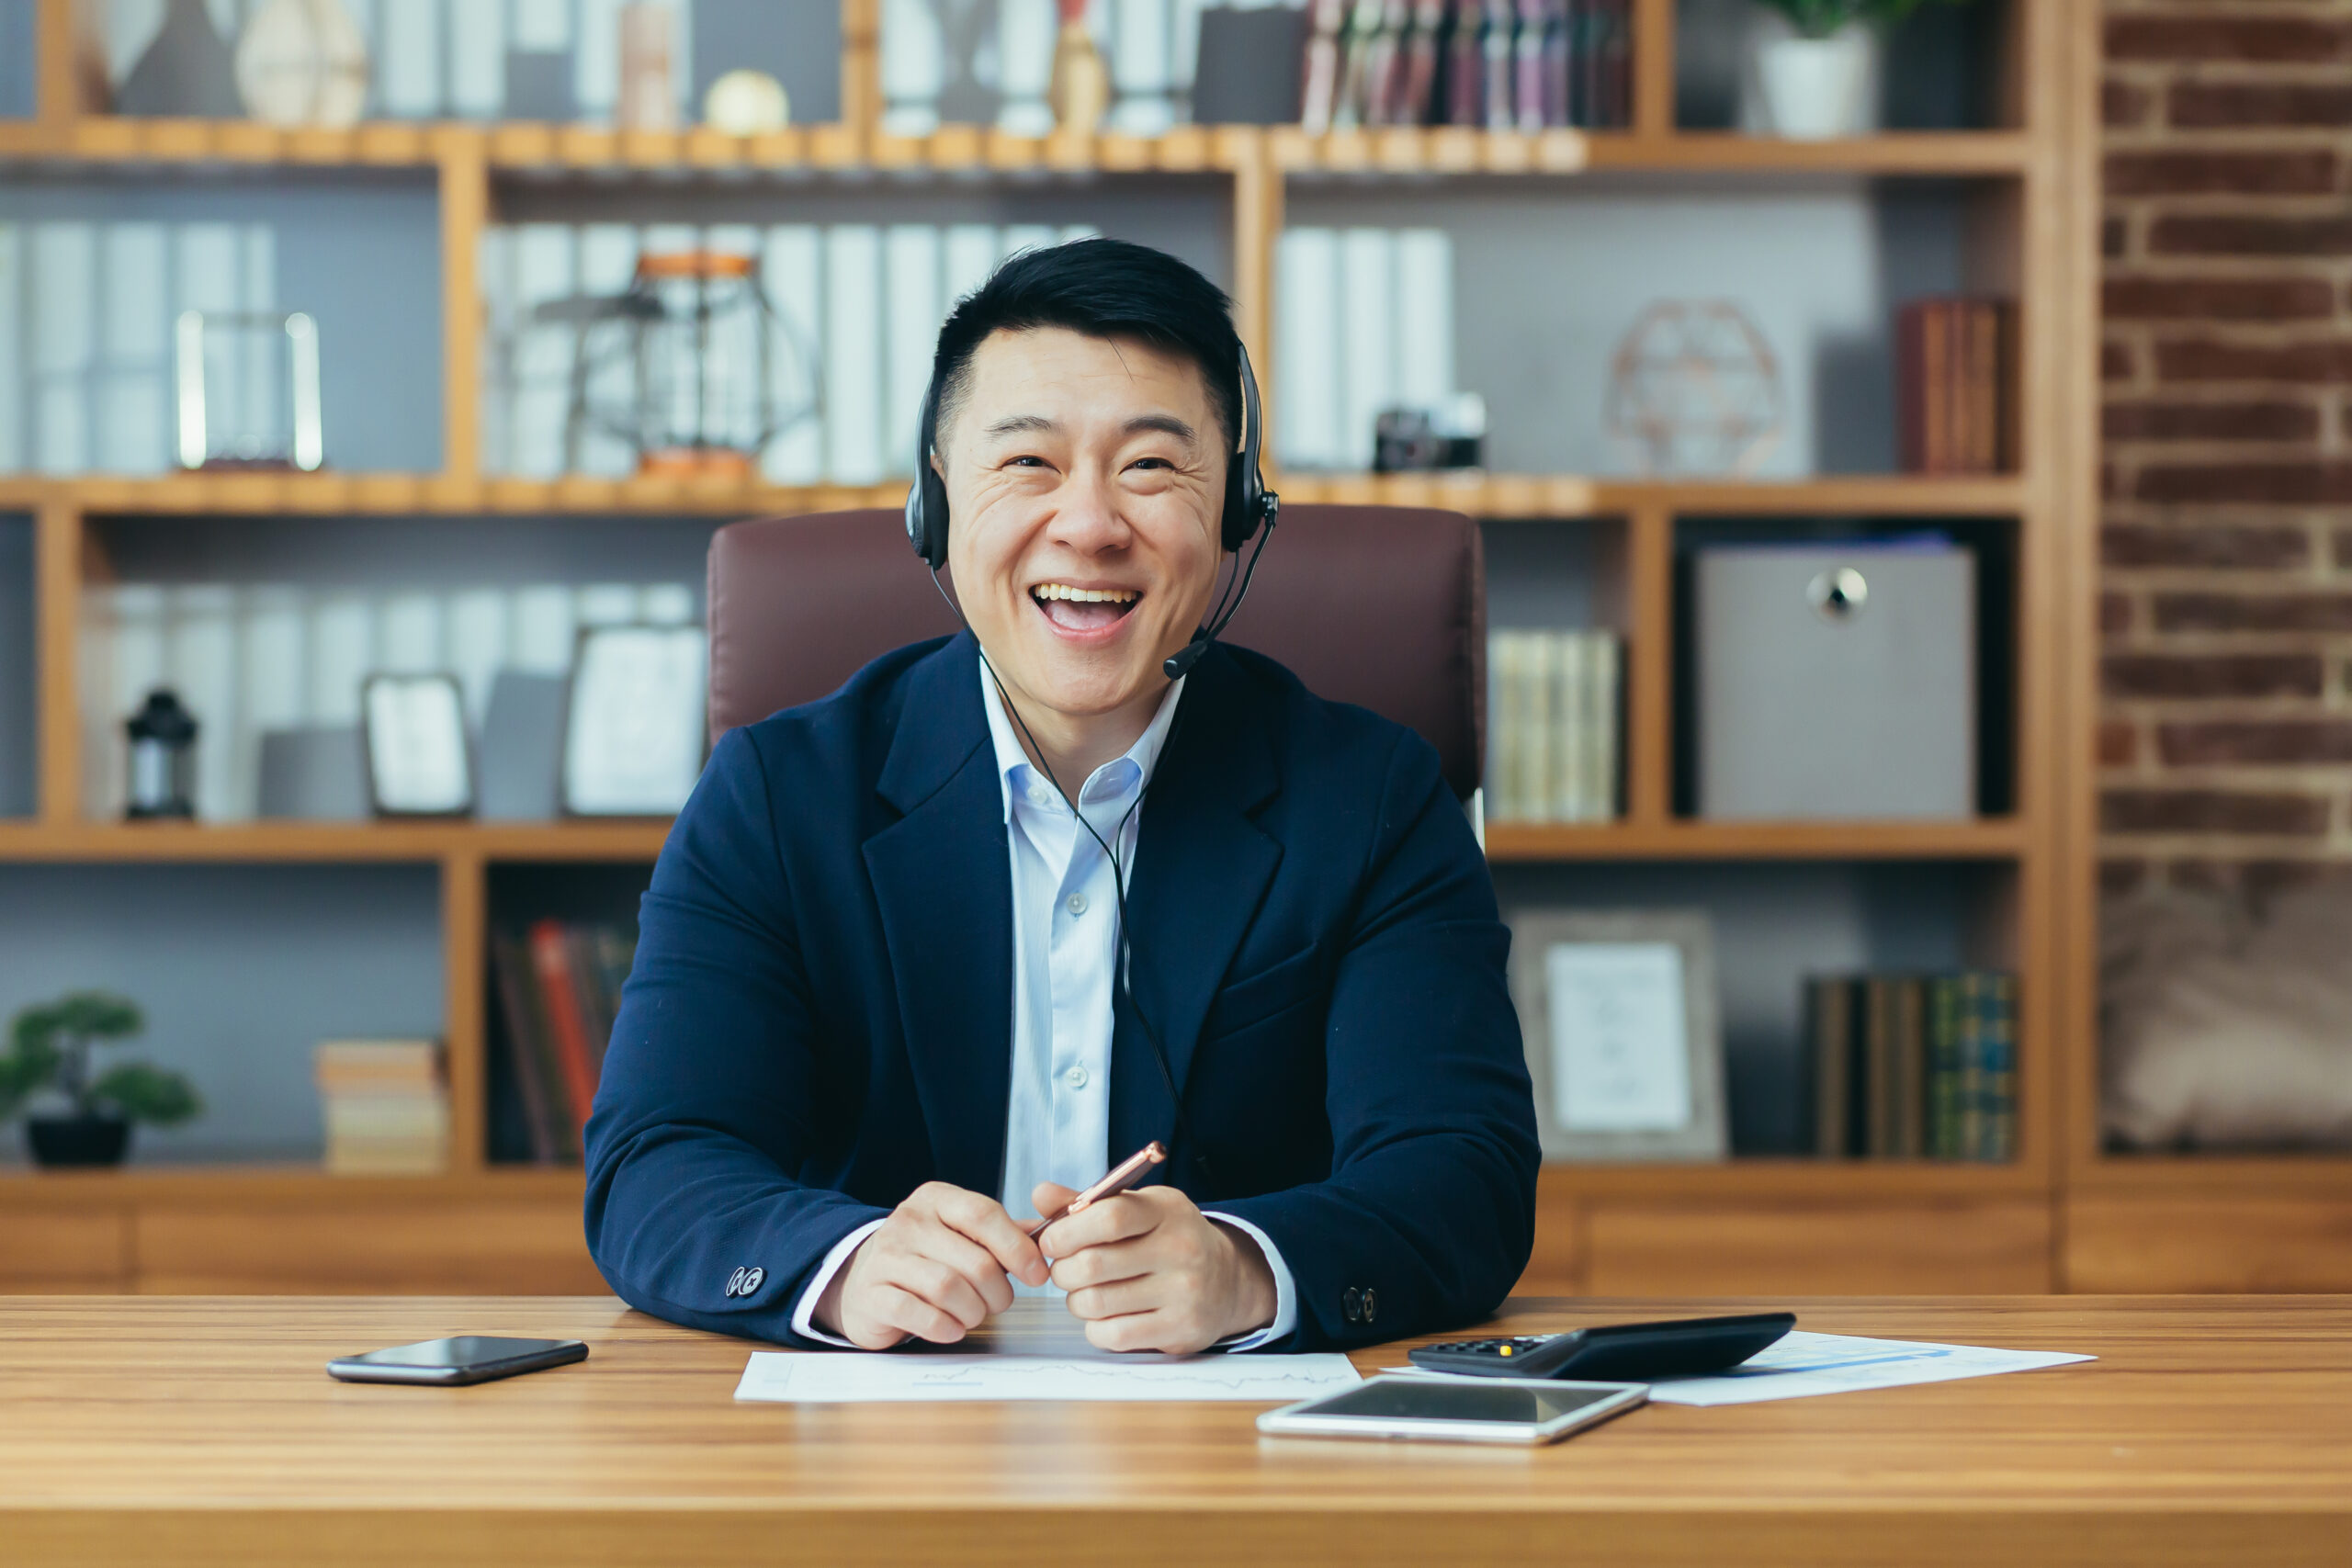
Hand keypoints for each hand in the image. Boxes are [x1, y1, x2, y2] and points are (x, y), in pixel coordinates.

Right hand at [813, 1181, 1048, 1348]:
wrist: (861, 1281)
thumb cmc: (925, 1258)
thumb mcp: (961, 1233)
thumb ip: (1005, 1233)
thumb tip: (1050, 1233)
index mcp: (936, 1199)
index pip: (984, 1214)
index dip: (1017, 1248)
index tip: (1038, 1274)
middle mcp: (908, 1221)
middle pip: (974, 1261)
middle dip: (998, 1292)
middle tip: (999, 1303)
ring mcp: (886, 1257)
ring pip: (948, 1288)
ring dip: (973, 1311)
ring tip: (974, 1315)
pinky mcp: (872, 1294)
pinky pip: (918, 1313)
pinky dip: (944, 1327)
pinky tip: (951, 1328)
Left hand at [1032, 1181, 1276, 1353]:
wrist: (1229, 1281)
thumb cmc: (1170, 1239)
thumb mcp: (1140, 1208)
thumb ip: (1089, 1204)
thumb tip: (1040, 1194)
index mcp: (1166, 1211)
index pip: (1110, 1217)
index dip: (1066, 1231)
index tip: (1051, 1241)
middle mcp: (1180, 1250)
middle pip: (1093, 1265)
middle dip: (1062, 1271)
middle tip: (1064, 1270)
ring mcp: (1183, 1293)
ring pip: (1095, 1303)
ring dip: (1075, 1301)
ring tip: (1085, 1292)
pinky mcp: (1179, 1330)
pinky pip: (1112, 1335)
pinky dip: (1095, 1328)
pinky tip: (1105, 1315)